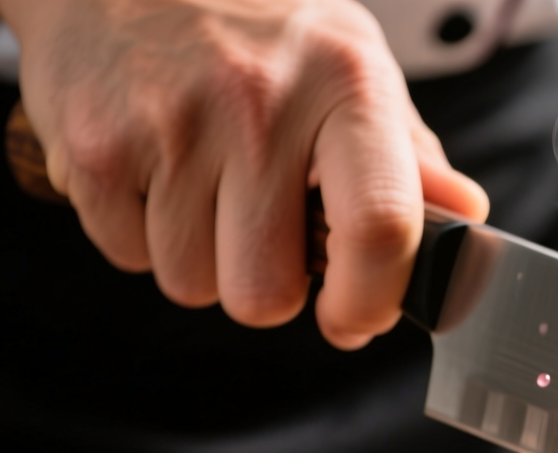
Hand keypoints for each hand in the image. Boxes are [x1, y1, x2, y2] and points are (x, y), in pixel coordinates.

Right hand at [0, 0, 488, 347]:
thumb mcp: (348, 64)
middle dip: (267, 284)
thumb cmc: (254, 29)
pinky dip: (142, 234)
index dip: (369, 301)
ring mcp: (169, 126)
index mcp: (345, 84)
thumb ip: (408, 155)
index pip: (378, 227)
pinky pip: (130, 258)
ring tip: (206, 186)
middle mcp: (258, 104)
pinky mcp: (94, 148)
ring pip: (194, 285)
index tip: (354, 319)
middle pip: (266, 293)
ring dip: (203, 259)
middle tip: (265, 228)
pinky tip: (156, 171)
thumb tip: (463, 220)